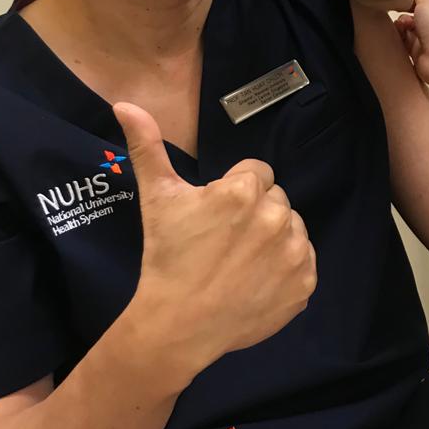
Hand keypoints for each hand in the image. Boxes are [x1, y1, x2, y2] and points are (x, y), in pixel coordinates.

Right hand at [115, 103, 316, 385]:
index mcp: (246, 191)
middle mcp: (277, 218)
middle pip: (276, 199)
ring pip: (292, 228)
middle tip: (224, 240)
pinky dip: (286, 269)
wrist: (177, 325)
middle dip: (255, 213)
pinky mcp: (304, 284)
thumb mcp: (157, 198)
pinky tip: (256, 280)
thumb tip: (124, 103)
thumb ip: (148, 146)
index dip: (234, 192)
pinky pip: (304, 261)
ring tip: (239, 261)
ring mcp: (294, 253)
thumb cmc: (166, 258)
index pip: (258, 173)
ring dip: (273, 238)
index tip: (215, 217)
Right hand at [394, 0, 428, 89]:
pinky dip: (399, 33)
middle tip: (398, 3)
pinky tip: (398, 32)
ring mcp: (428, 33)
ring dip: (402, 20)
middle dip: (406, 4)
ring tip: (403, 23)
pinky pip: (402, 35)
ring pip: (408, 20)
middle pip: (417, 4)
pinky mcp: (417, 47)